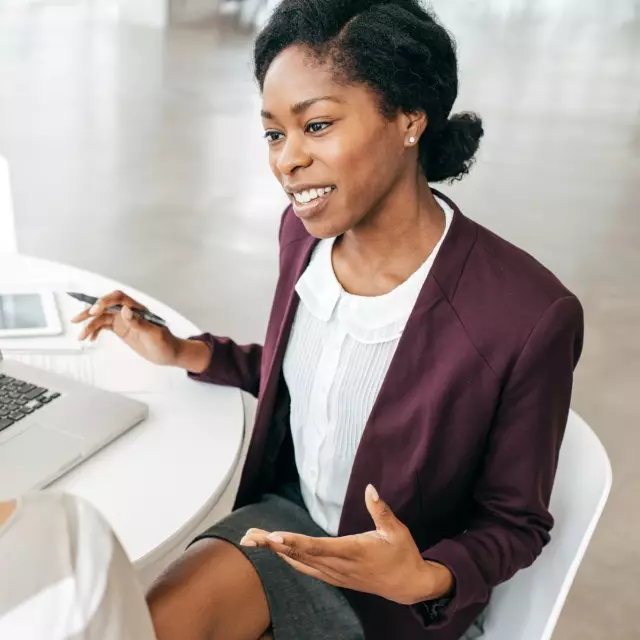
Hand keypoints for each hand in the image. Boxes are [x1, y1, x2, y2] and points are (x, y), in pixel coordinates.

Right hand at [71, 290, 179, 365]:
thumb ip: (139, 322)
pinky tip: (90, 338)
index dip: (105, 301)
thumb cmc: (166, 343)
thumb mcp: (154, 334)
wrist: (169, 354)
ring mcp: (124, 321)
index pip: (119, 298)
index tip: (95, 311)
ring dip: (90, 325)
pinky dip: (96, 330)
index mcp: (138, 309)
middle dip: (90, 311)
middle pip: (106, 306)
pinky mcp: (122, 329)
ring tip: (81, 336)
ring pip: (102, 317)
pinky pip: (105, 326)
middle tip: (77, 319)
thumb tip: (125, 310)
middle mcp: (129, 312)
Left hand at [240, 485, 453, 605]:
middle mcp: (340, 566)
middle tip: (249, 535)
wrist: (408, 585)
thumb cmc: (402, 554)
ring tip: (253, 539)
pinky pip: (306, 568)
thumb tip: (370, 488)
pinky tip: (276, 551)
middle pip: (300, 555)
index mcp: (354, 552)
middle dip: (273, 545)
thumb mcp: (396, 530)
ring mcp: (335, 574)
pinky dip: (289, 558)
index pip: (318, 547)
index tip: (273, 537)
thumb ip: (380, 510)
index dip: (294, 542)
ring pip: (299, 562)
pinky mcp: (335, 577)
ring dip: (275, 551)